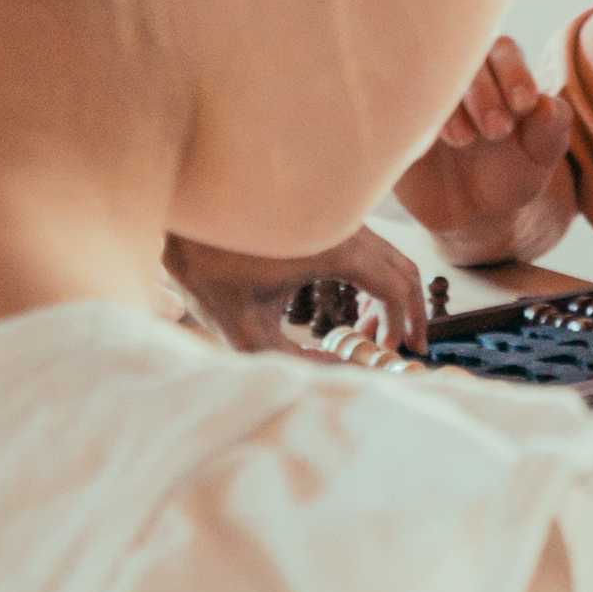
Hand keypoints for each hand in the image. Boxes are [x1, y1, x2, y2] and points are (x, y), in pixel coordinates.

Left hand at [170, 228, 426, 358]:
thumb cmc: (210, 273)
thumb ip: (298, 362)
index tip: (401, 354)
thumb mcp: (250, 334)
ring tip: (371, 334)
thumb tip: (342, 375)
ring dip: (390, 296)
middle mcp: (344, 227)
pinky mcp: (325, 216)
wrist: (184, 220)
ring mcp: (336, 217)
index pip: (397, 288)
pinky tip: (353, 306)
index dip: (407, 325)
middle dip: (409, 312)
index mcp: (335, 251)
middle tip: (404, 347)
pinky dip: (374, 277)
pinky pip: (368, 247)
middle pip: (403, 269)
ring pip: (388, 256)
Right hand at [396, 39, 580, 265]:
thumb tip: (547, 105)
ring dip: (449, 103)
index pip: (503, 51)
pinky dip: (410, 112)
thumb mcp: (539, 155)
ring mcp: (422, 92)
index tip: (524, 107)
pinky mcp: (394, 116)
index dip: (514, 73)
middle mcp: (458, 73)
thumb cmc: (511, 173)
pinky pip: (391, 99)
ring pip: (427, 75)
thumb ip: (551, 128)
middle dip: (483, 91)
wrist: (471, 215)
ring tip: (465, 141)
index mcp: (498, 71)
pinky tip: (427, 138)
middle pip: (463, 58)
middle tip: (497, 132)